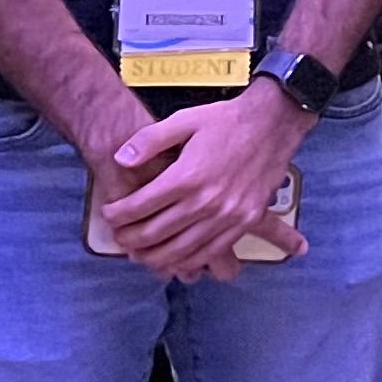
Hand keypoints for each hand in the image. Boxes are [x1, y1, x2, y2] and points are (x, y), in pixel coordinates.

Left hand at [99, 85, 309, 280]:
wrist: (273, 124)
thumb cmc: (227, 120)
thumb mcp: (184, 120)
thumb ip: (149, 139)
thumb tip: (120, 159)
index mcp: (186, 176)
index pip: (139, 206)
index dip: (117, 214)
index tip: (109, 213)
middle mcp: (206, 201)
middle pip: (155, 233)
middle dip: (130, 238)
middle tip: (119, 236)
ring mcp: (227, 215)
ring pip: (180, 249)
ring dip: (154, 255)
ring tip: (139, 252)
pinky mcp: (244, 221)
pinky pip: (211, 252)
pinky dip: (188, 261)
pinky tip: (175, 260)